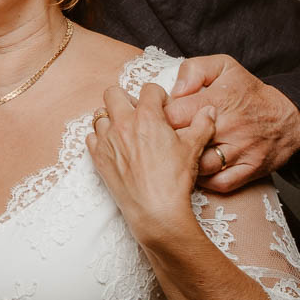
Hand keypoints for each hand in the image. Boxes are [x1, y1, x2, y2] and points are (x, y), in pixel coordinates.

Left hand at [88, 83, 215, 240]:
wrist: (155, 209)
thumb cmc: (174, 179)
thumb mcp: (193, 148)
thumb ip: (202, 125)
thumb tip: (209, 110)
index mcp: (146, 117)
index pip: (149, 89)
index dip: (158, 96)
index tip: (162, 107)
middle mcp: (122, 123)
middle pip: (113, 94)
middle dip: (126, 99)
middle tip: (139, 114)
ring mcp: (106, 140)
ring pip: (99, 115)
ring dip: (111, 118)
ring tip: (126, 131)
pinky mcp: (97, 156)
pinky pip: (91, 136)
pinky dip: (100, 137)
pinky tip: (115, 146)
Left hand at [166, 54, 299, 192]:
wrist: (290, 117)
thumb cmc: (249, 92)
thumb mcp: (223, 67)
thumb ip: (194, 70)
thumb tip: (174, 89)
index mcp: (217, 101)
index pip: (172, 114)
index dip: (158, 118)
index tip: (156, 120)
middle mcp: (229, 128)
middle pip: (182, 142)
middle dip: (165, 143)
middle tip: (160, 142)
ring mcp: (240, 151)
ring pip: (200, 166)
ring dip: (184, 164)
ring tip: (176, 158)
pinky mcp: (250, 170)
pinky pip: (219, 183)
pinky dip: (205, 180)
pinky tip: (197, 170)